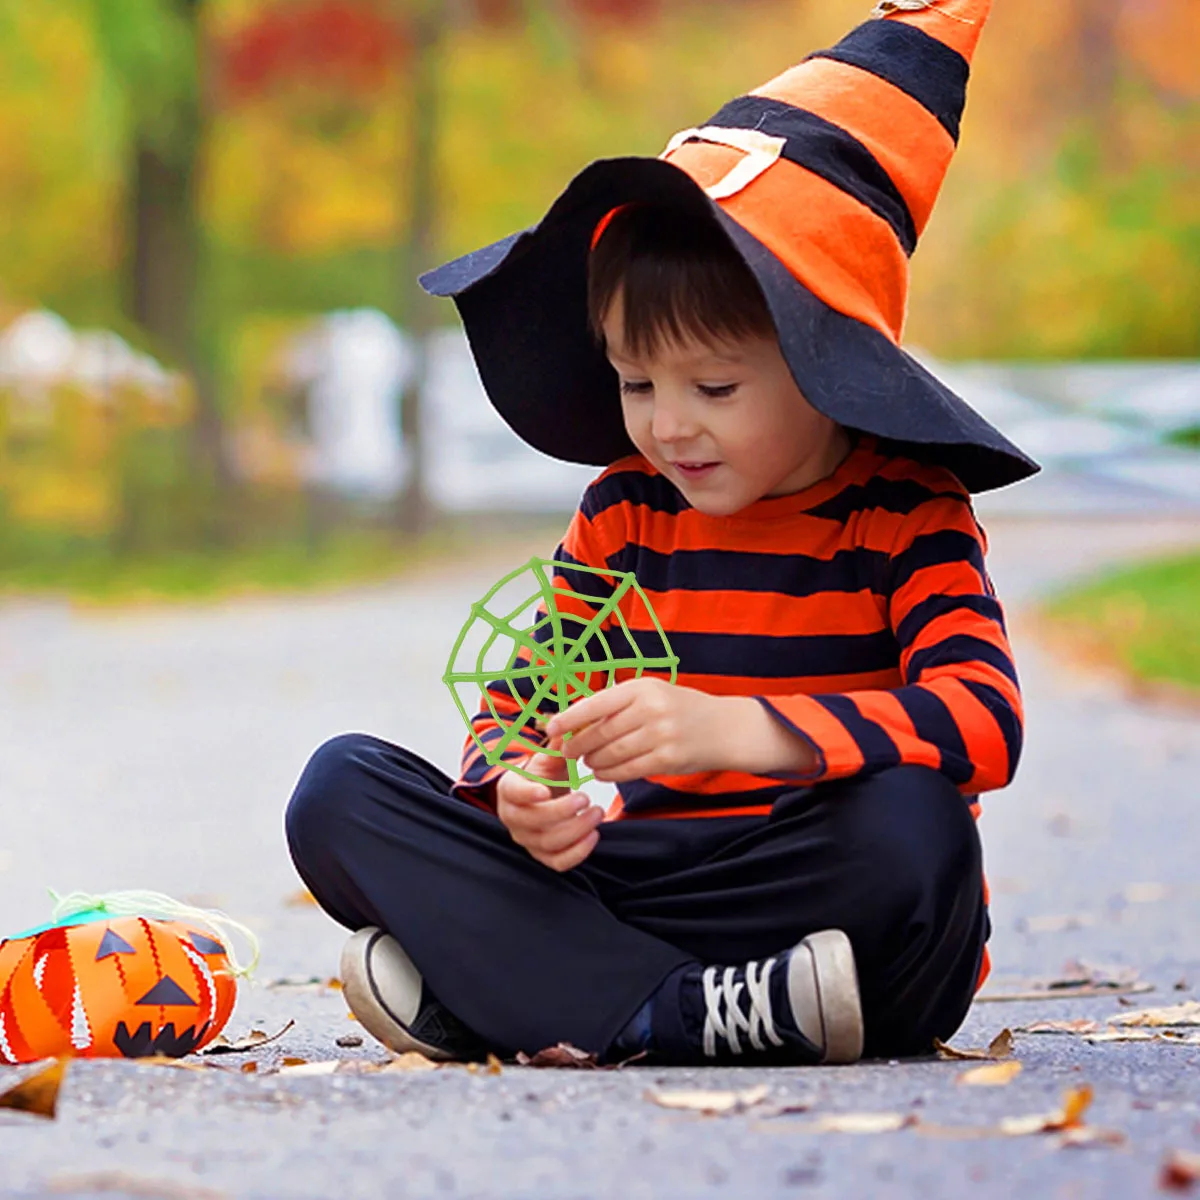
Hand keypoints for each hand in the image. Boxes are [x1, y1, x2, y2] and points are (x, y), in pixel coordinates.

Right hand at [495, 737, 604, 871]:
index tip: (546, 791)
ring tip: (597, 813)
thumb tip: (566, 722)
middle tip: (587, 799)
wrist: (543, 796)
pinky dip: (577, 854)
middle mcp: (513, 817)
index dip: (528, 794)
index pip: (513, 793)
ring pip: (547, 843)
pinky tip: (593, 836)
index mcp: (510, 788)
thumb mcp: (549, 757)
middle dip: (563, 813)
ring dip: (576, 830)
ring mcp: (526, 839)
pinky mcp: (542, 856)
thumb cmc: (544, 775)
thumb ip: (558, 742)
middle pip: (533, 822)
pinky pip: (557, 863)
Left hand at [544, 678, 736, 781]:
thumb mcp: (651, 694)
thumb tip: (574, 719)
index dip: (568, 718)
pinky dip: (609, 773)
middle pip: (600, 733)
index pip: (595, 704)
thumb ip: (616, 704)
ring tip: (587, 761)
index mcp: (642, 688)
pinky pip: (627, 771)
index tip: (550, 729)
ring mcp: (660, 736)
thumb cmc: (681, 709)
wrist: (725, 728)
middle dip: (577, 745)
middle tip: (566, 751)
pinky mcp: (667, 760)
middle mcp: (651, 710)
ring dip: (592, 760)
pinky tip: (603, 772)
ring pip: (611, 754)